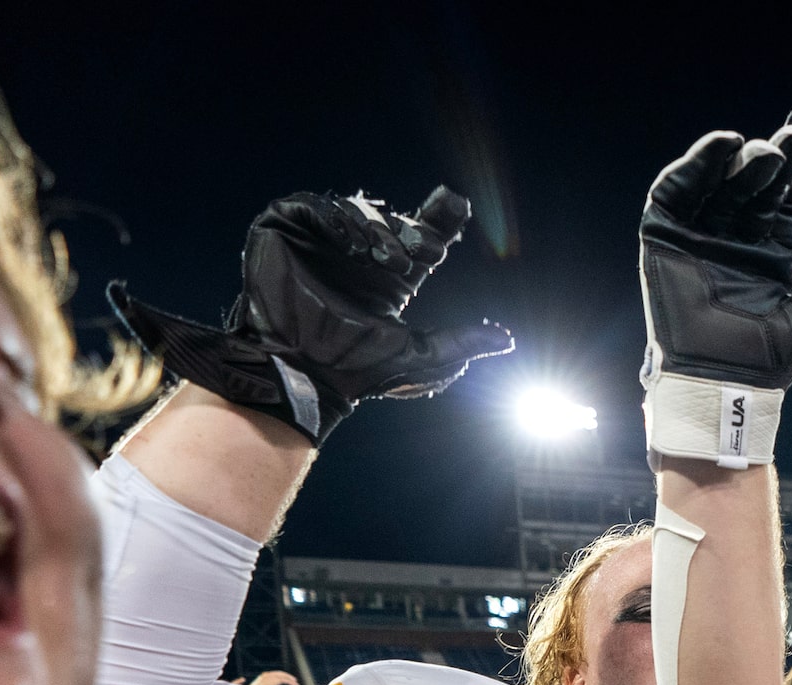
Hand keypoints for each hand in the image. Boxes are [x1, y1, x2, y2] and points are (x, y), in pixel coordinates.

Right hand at [109, 187, 509, 442]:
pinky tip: (350, 244)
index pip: (421, 235)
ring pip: (356, 210)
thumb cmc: (356, 368)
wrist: (304, 373)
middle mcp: (358, 254)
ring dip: (375, 229)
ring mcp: (321, 240)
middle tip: (419, 253)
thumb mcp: (419, 356)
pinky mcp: (285, 231)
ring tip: (383, 258)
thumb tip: (506, 340)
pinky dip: (334, 219)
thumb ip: (460, 345)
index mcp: (390, 275)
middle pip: (392, 218)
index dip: (440, 218)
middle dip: (408, 231)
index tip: (457, 203)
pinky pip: (310, 205)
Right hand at [640, 114, 791, 465]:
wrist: (722, 384)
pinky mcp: (665, 237)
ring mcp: (700, 237)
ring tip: (765, 151)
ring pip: (720, 183)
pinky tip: (722, 147)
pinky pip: (677, 191)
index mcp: (773, 255)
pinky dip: (696, 164)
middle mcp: (737, 241)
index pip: (788, 198)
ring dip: (742, 160)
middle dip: (776, 157)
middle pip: (757, 184)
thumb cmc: (770, 359)